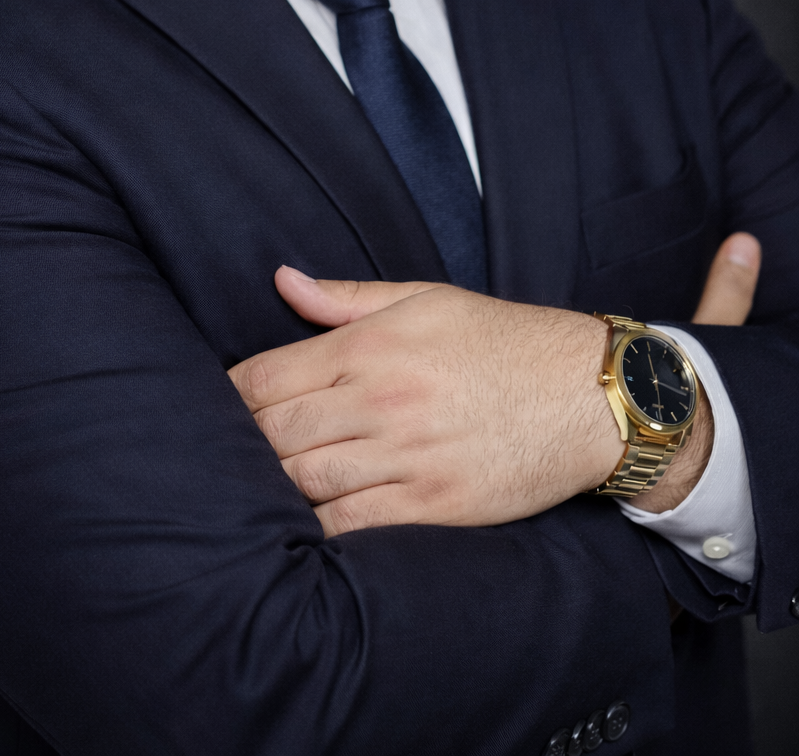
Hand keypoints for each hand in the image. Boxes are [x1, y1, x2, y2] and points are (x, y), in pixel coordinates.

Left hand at [228, 232, 759, 536]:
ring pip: (301, 484)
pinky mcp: (433, 508)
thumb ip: (345, 297)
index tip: (217, 408)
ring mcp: (406, 459)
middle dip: (243, 445)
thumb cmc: (502, 340)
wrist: (588, 395)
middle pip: (271, 435)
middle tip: (229, 453)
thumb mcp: (424, 299)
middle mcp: (381, 402)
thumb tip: (281, 279)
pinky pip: (351, 528)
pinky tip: (307, 520)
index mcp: (370, 347)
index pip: (264, 378)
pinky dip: (319, 527)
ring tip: (259, 488)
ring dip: (275, 487)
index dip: (228, 397)